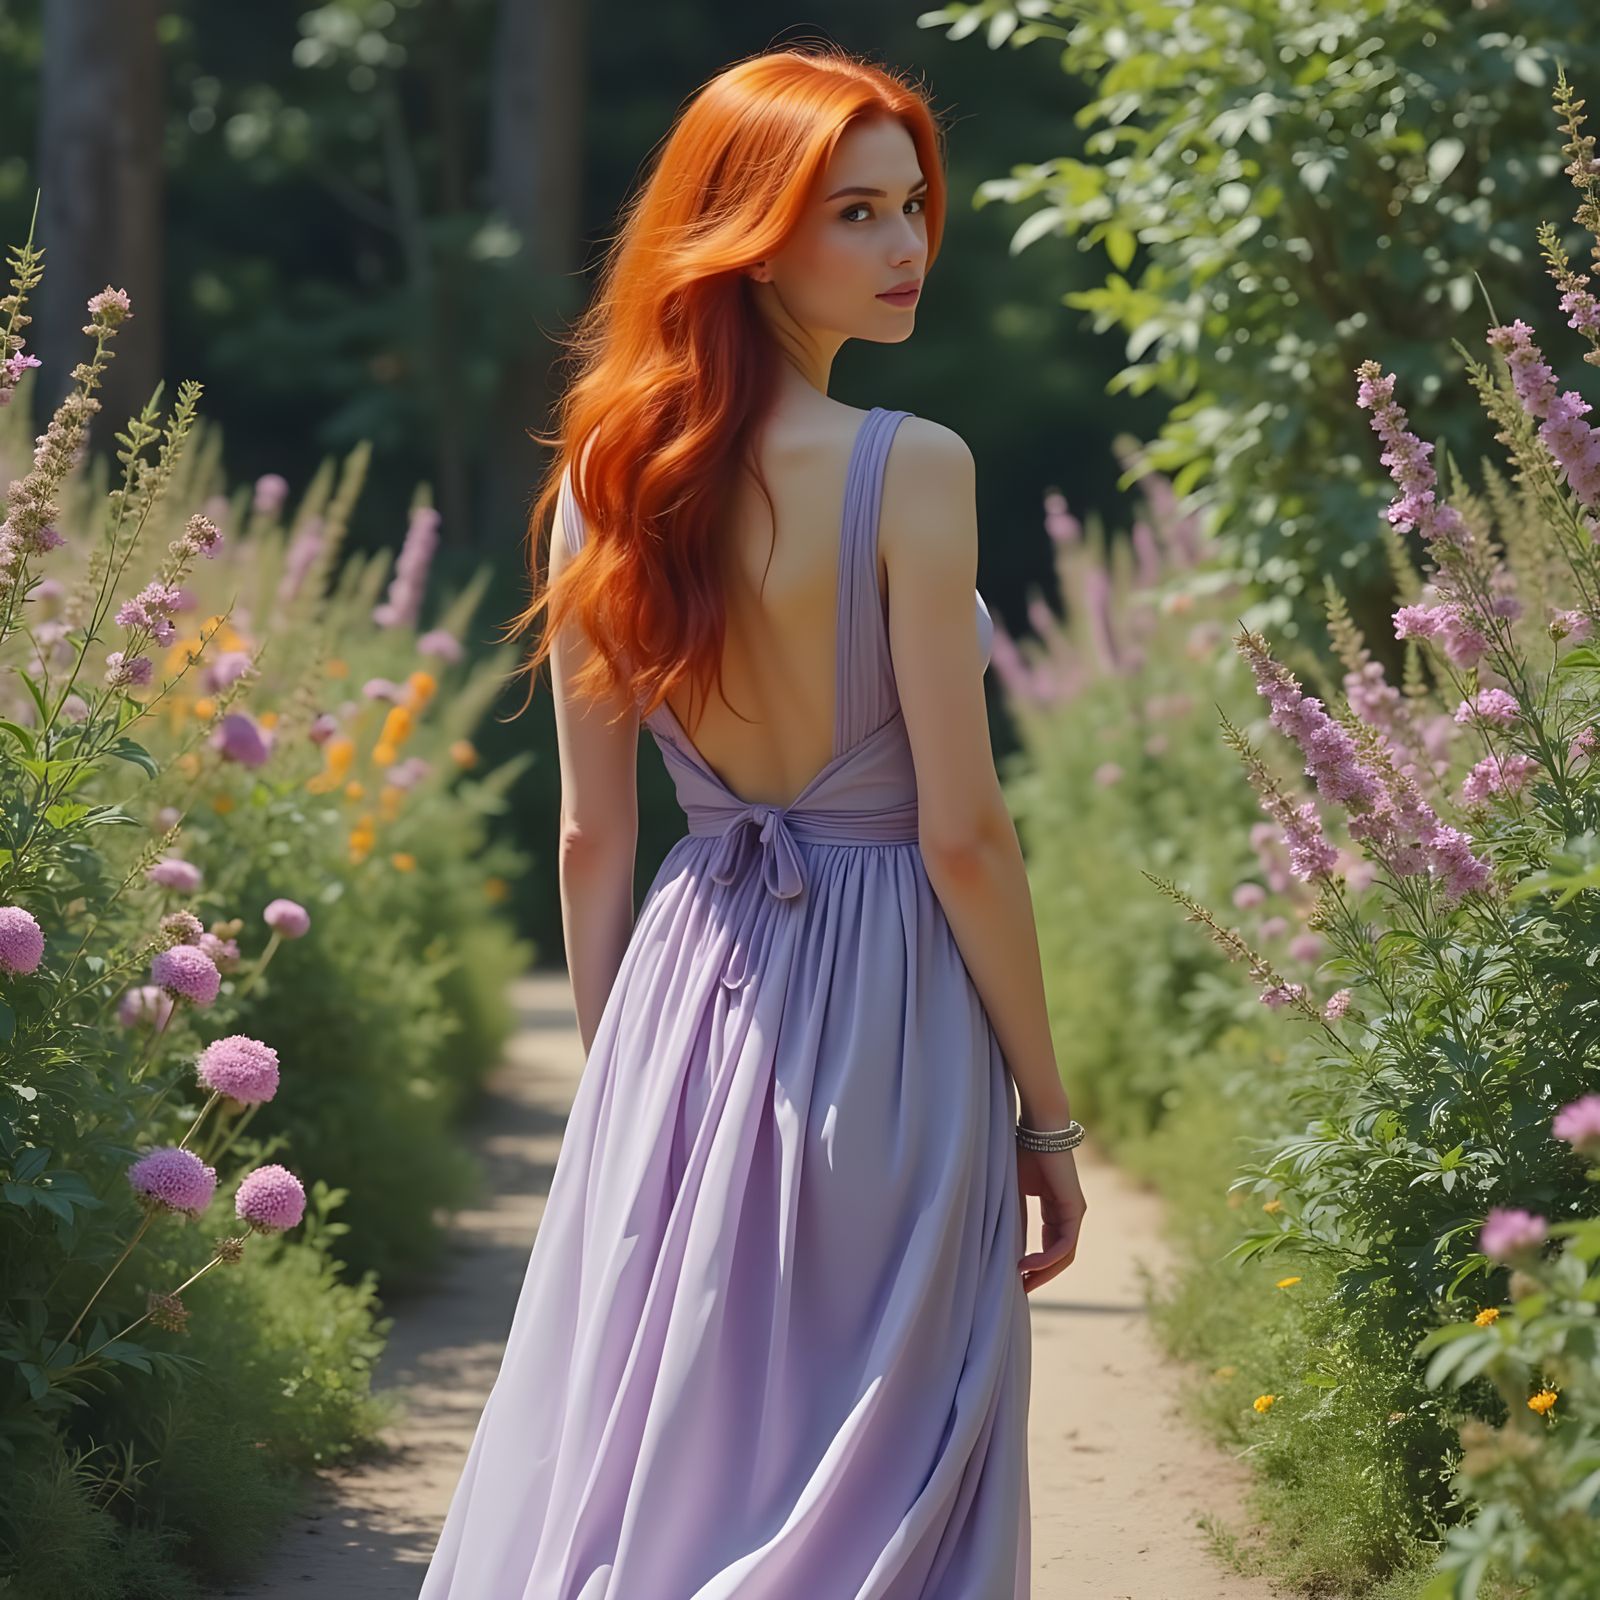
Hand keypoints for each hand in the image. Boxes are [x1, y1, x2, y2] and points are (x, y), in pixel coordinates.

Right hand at [1015, 1145, 1085, 1294]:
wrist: (1037, 1128)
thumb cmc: (1021, 1152)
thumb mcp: (1013, 1192)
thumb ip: (1015, 1218)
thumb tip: (1004, 1247)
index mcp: (1056, 1208)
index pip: (1052, 1246)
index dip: (1036, 1266)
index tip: (1016, 1277)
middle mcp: (1069, 1212)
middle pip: (1060, 1256)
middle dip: (1041, 1276)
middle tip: (1020, 1290)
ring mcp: (1074, 1211)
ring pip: (1064, 1255)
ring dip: (1044, 1272)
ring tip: (1022, 1282)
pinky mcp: (1074, 1208)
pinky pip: (1065, 1244)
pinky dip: (1047, 1259)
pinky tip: (1026, 1265)